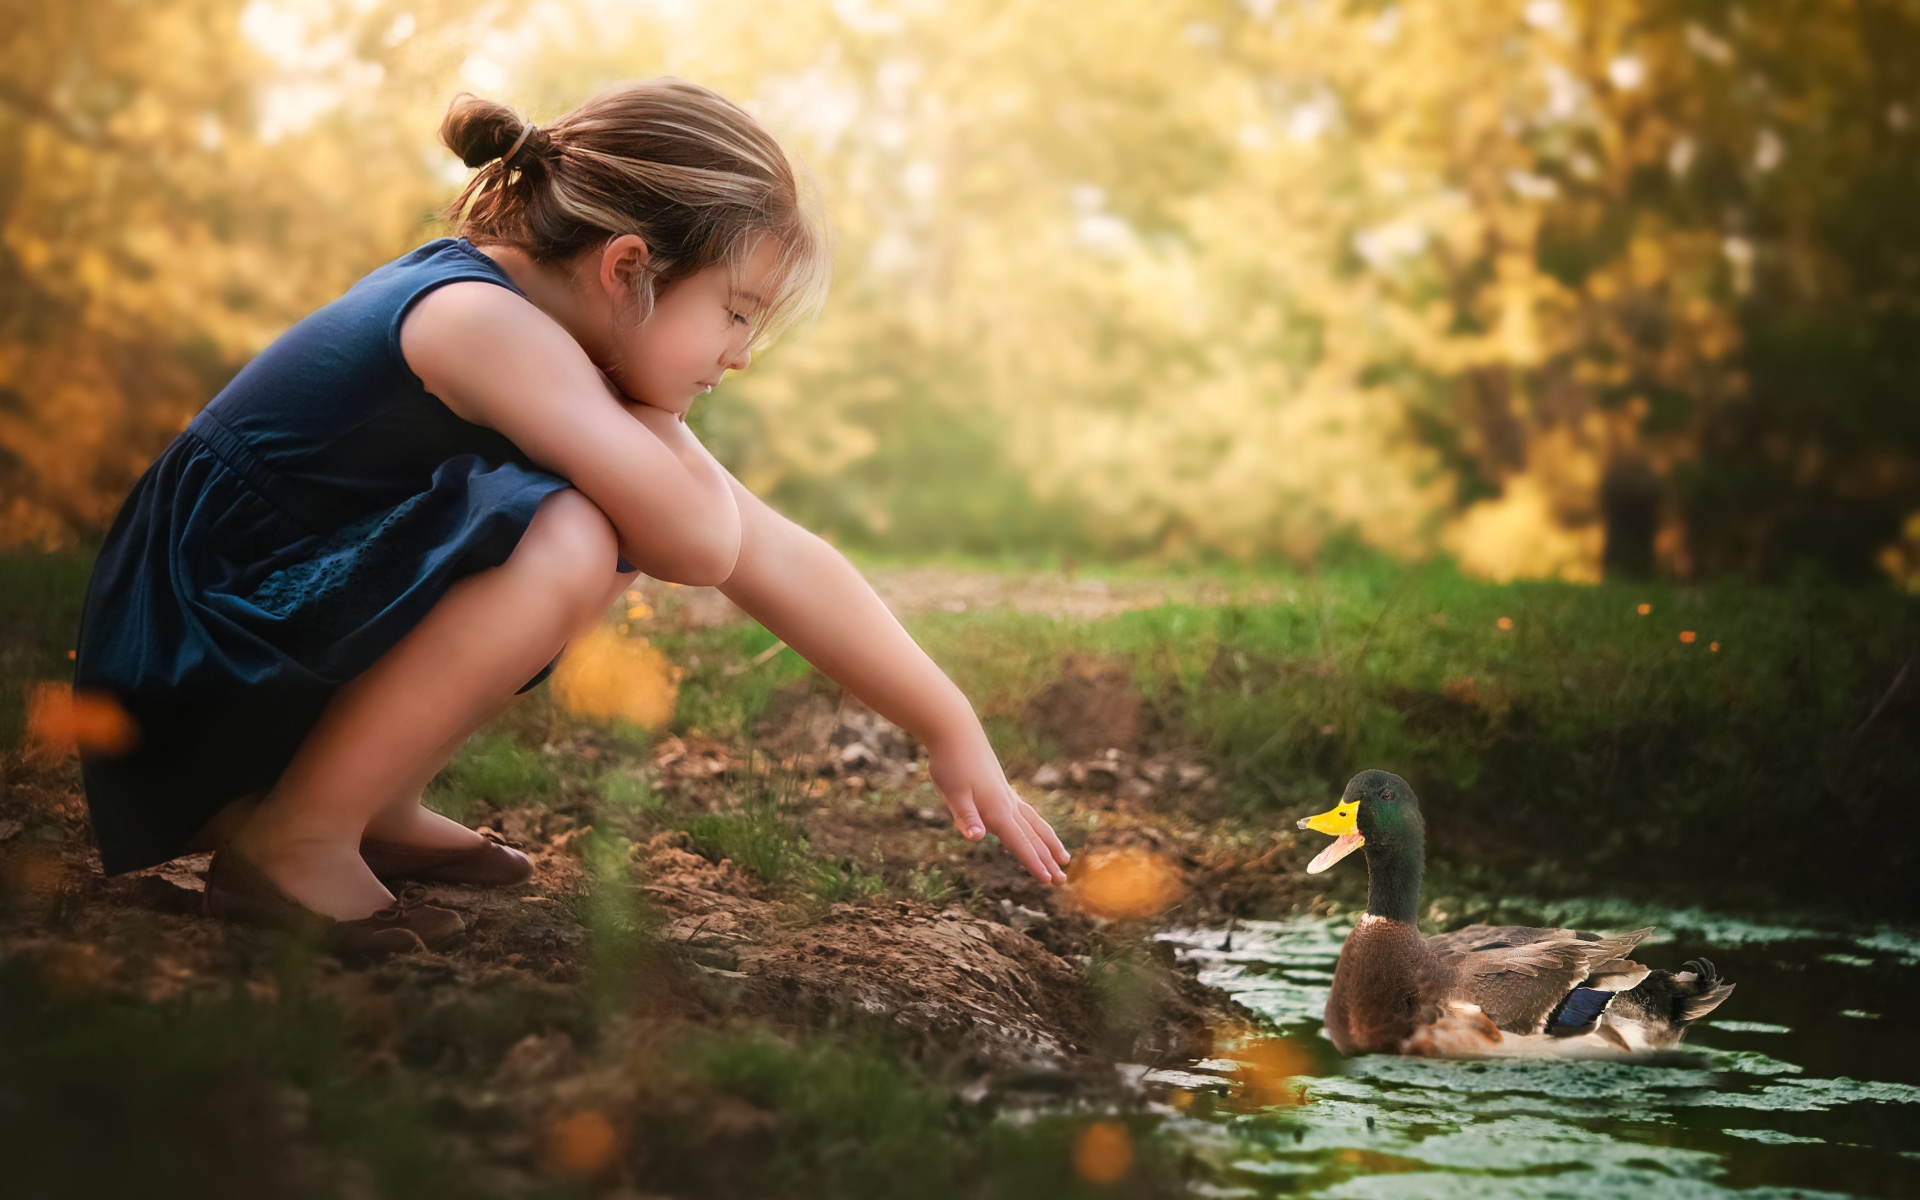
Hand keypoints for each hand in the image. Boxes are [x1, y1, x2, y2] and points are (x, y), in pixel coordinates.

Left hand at [927, 734, 1069, 883]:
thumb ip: (965, 817)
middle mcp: (1008, 804)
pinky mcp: (1002, 787)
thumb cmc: (950, 763)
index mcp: (997, 810)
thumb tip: (976, 837)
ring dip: (1049, 842)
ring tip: (1064, 857)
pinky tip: (1035, 829)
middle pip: (1033, 837)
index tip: (1049, 881)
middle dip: (1047, 859)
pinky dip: (1037, 826)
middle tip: (1062, 880)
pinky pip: (1027, 812)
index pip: (1020, 843)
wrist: (955, 729)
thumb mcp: (952, 793)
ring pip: (1035, 823)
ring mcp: (1007, 794)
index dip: (1034, 863)